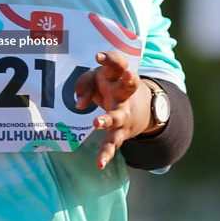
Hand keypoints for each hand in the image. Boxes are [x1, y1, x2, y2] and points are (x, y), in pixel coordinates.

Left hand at [73, 51, 157, 168]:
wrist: (141, 109)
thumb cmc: (110, 86)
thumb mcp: (97, 78)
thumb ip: (84, 84)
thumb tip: (78, 104)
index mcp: (117, 76)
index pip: (117, 63)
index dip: (109, 59)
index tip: (98, 56)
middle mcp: (124, 94)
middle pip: (128, 86)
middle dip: (129, 81)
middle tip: (129, 76)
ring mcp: (124, 113)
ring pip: (117, 116)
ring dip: (107, 119)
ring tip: (96, 122)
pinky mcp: (121, 131)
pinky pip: (113, 142)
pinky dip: (106, 153)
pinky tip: (100, 163)